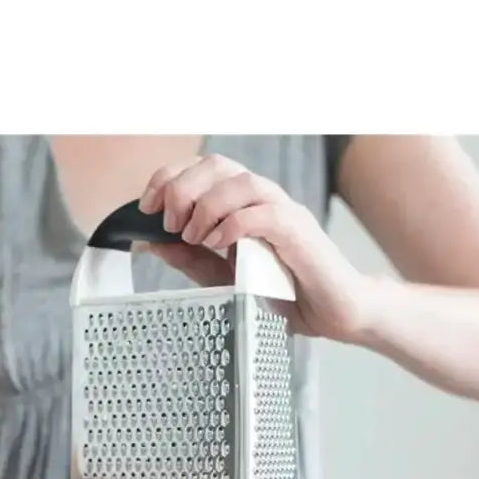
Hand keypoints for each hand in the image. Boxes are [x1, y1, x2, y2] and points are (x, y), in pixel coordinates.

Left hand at [139, 154, 371, 341]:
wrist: (333, 313)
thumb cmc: (283, 294)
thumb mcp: (223, 279)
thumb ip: (190, 258)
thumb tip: (149, 242)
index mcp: (242, 203)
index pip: (201, 168)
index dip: (169, 178)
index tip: (146, 207)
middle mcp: (262, 199)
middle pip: (217, 164)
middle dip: (183, 188)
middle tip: (170, 223)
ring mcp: (283, 211)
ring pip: (241, 182)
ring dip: (207, 205)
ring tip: (194, 237)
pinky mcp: (299, 231)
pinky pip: (264, 212)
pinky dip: (234, 224)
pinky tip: (219, 244)